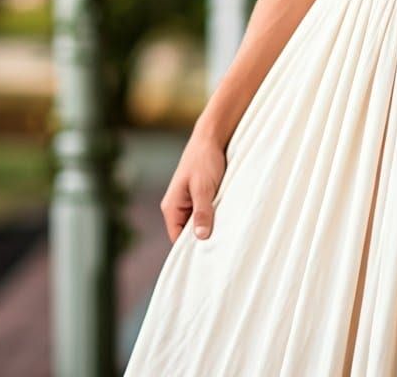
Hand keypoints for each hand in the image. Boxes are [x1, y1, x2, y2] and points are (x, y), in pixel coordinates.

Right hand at [159, 129, 227, 243]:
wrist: (211, 137)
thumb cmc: (204, 160)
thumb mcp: (204, 188)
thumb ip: (202, 212)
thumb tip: (201, 237)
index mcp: (171, 207)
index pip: (176, 239)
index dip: (190, 249)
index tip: (207, 258)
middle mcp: (176, 206)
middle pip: (186, 233)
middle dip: (201, 239)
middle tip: (220, 249)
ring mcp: (187, 201)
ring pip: (196, 222)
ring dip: (209, 226)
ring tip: (224, 236)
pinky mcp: (198, 195)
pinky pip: (203, 212)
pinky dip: (213, 216)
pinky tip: (225, 220)